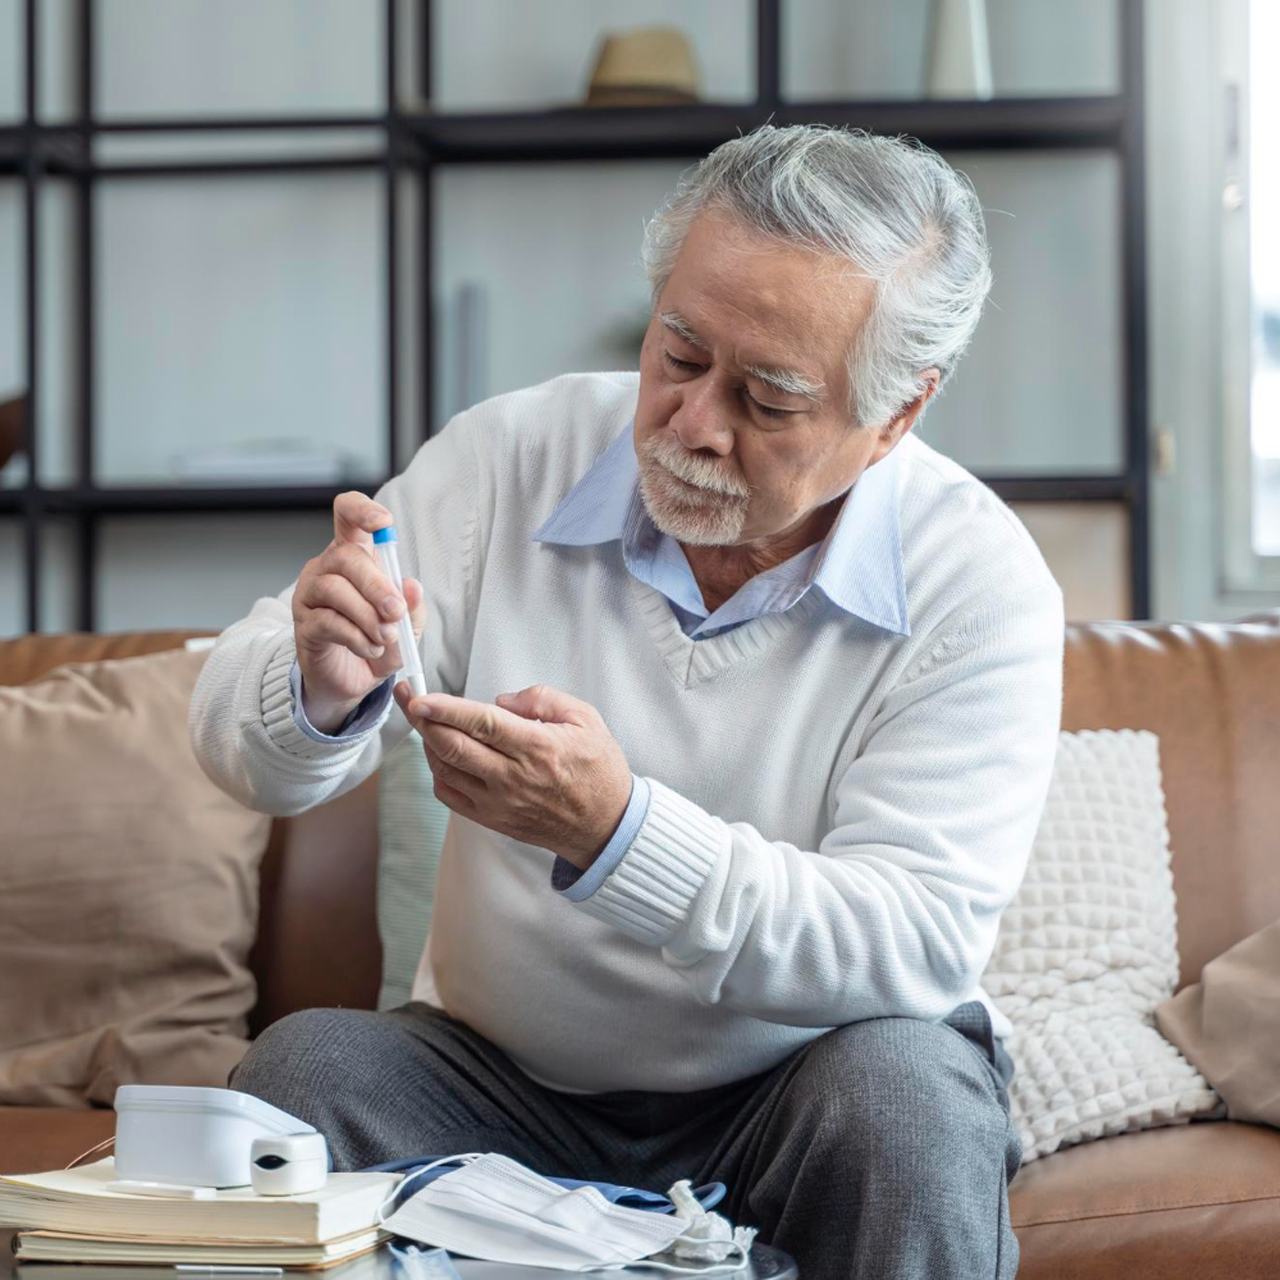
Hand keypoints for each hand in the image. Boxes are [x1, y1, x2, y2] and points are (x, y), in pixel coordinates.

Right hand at [293, 491, 427, 731]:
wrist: (354, 680)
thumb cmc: (377, 640)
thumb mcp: (405, 624)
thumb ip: (412, 606)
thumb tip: (413, 587)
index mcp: (354, 555)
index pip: (347, 515)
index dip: (361, 510)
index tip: (383, 522)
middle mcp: (327, 568)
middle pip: (346, 557)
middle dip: (377, 585)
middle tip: (395, 612)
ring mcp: (310, 594)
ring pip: (334, 589)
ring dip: (367, 616)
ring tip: (386, 637)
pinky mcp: (304, 624)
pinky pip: (327, 622)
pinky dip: (356, 637)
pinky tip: (370, 649)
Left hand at [392, 682, 633, 869]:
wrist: (604, 826)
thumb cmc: (597, 769)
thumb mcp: (586, 719)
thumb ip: (543, 699)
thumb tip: (500, 700)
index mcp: (538, 748)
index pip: (482, 724)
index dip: (446, 709)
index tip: (420, 696)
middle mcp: (513, 778)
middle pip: (453, 746)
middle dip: (422, 719)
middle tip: (406, 696)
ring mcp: (499, 803)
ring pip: (445, 770)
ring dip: (428, 742)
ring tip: (425, 720)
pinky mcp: (492, 819)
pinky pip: (450, 795)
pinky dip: (437, 772)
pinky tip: (441, 754)